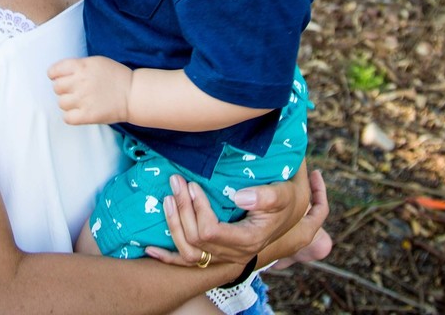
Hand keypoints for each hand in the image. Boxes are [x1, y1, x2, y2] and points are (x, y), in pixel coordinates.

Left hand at [47, 56, 131, 124]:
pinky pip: (67, 118)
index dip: (55, 75)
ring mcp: (83, 99)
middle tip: (74, 90)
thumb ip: (78, 65)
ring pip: (61, 103)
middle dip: (63, 89)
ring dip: (68, 103)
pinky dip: (71, 116)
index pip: (55, 70)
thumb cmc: (116, 76)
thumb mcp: (97, 62)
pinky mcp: (87, 115)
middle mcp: (80, 82)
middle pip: (56, 88)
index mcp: (82, 66)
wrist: (133, 94)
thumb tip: (60, 73)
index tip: (58, 78)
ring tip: (80, 101)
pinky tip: (80, 112)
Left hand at [144, 166, 328, 268]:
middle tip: (176, 181)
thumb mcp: (285, 193)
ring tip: (168, 198)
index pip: (211, 231)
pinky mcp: (216, 255)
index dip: (198, 209)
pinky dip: (167, 257)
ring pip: (189, 252)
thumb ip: (267, 196)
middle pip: (196, 239)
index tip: (193, 185)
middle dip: (183, 209)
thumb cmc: (288, 199)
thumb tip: (240, 196)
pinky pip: (187, 263)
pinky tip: (150, 249)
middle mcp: (234, 254)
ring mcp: (224, 257)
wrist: (293, 217)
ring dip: (174, 225)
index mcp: (248, 240)